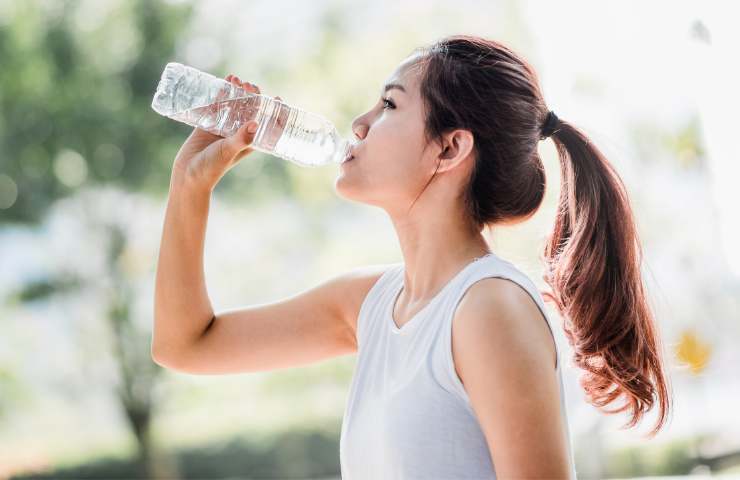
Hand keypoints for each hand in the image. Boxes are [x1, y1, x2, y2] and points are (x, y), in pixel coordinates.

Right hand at [170, 74, 283, 191]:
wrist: (188, 174)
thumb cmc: (212, 168)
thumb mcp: (228, 152)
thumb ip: (241, 139)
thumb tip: (255, 123)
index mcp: (250, 141)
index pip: (267, 125)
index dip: (274, 112)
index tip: (278, 98)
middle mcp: (239, 133)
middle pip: (251, 110)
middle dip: (253, 96)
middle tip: (249, 85)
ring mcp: (224, 127)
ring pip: (234, 105)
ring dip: (237, 91)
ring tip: (235, 79)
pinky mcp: (209, 123)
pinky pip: (217, 105)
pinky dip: (221, 93)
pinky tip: (223, 82)